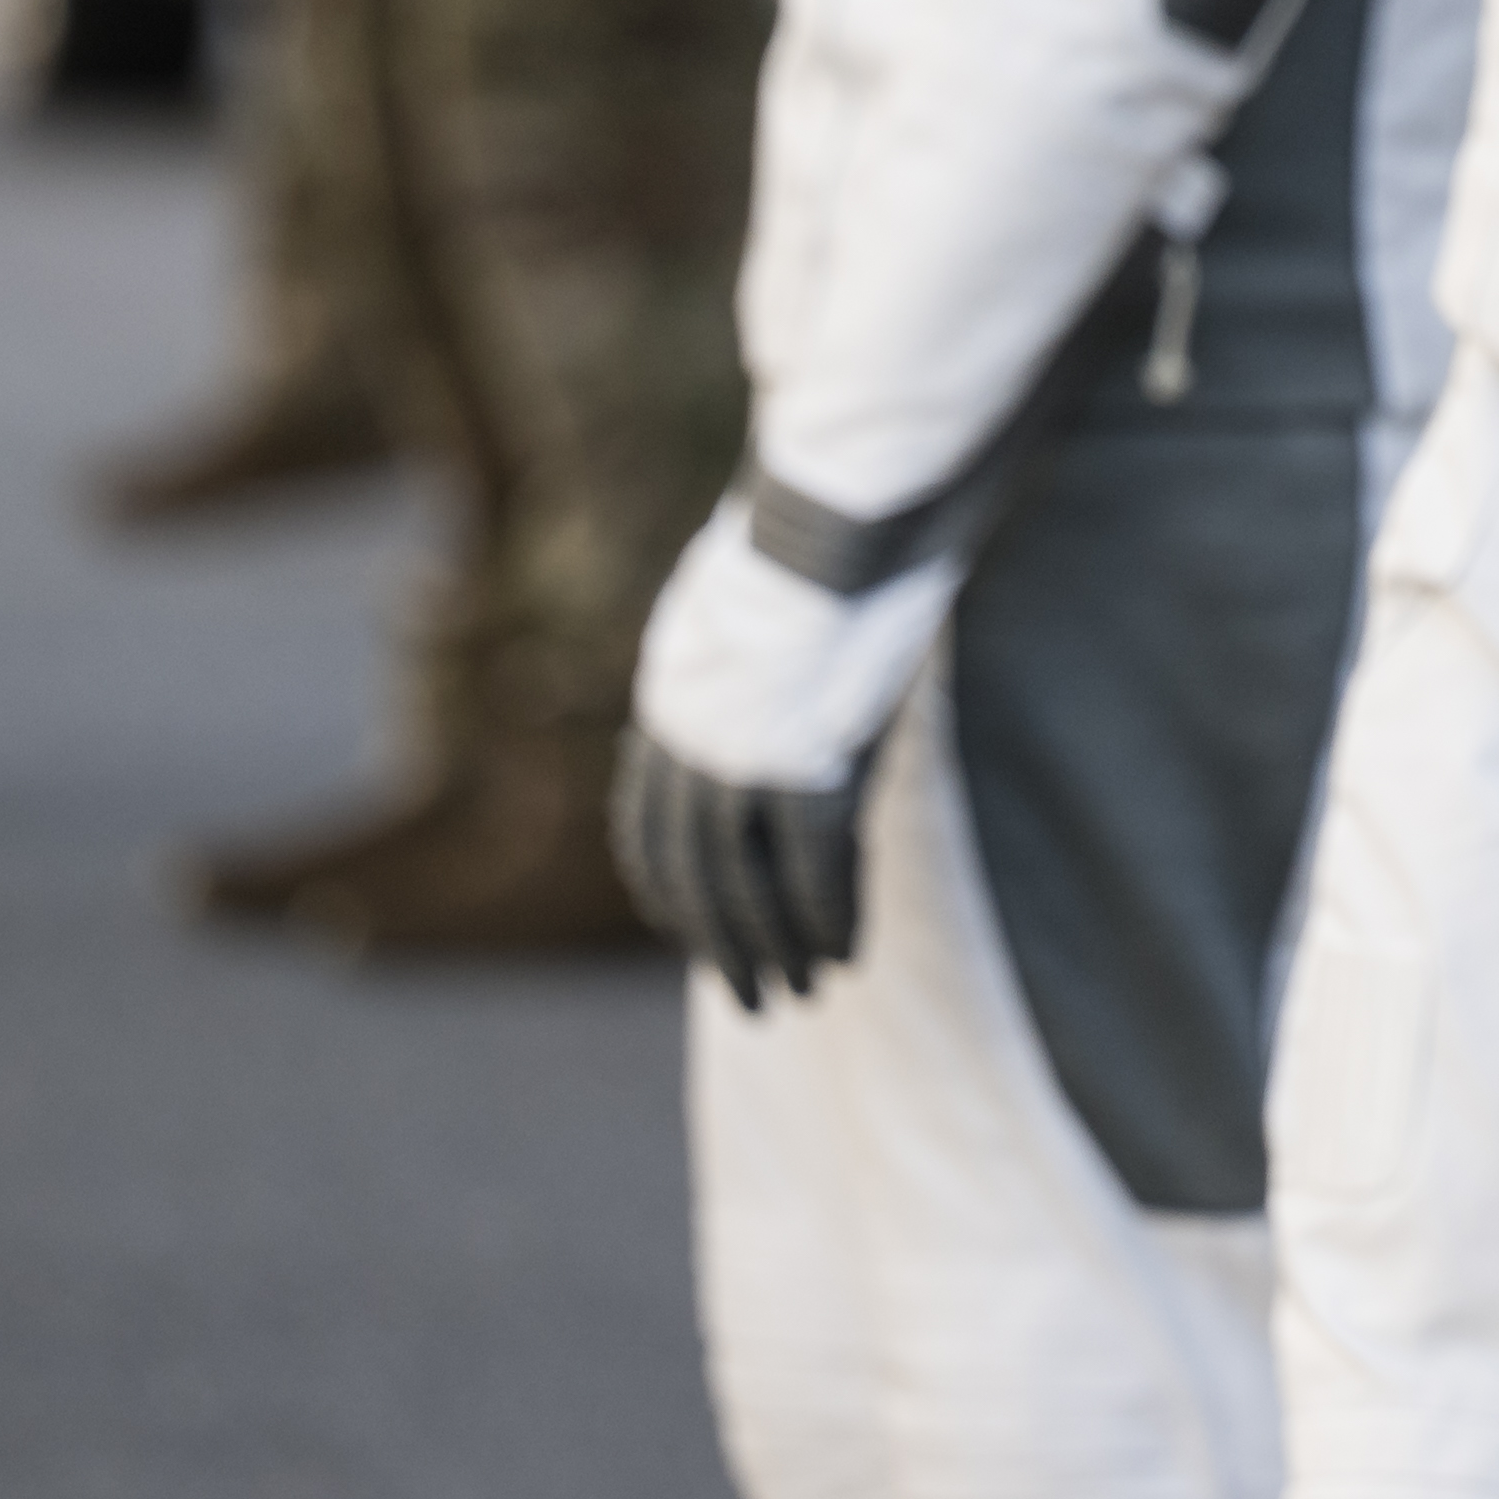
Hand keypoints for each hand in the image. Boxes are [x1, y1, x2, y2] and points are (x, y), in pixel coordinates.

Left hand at [614, 510, 954, 1014]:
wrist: (851, 501)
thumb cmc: (825, 524)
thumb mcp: (760, 594)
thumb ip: (752, 656)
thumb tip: (770, 668)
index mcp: (670, 697)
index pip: (647, 826)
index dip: (669, 892)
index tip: (692, 936)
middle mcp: (690, 738)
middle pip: (693, 872)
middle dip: (722, 943)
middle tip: (753, 997)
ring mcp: (746, 756)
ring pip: (748, 884)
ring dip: (774, 948)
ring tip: (803, 991)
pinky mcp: (809, 764)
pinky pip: (815, 868)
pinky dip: (829, 919)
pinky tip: (847, 953)